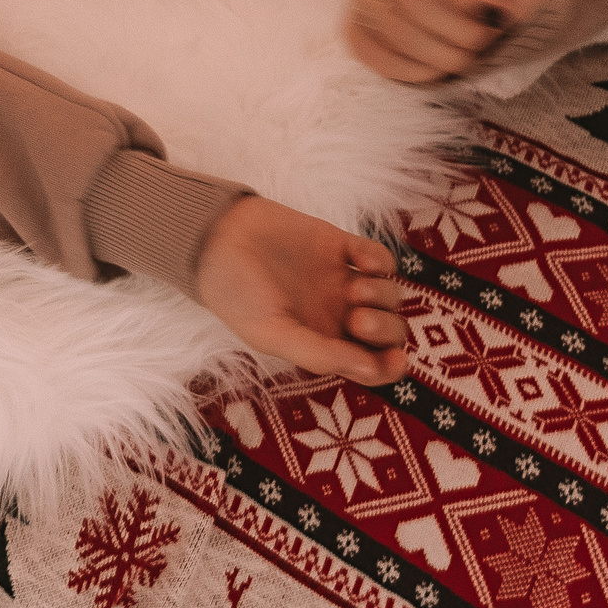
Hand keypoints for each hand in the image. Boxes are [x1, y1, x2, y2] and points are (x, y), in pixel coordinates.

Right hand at [192, 196, 408, 385]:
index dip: (391, 366)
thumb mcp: (270, 334)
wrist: (216, 239)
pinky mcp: (340, 246)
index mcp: (321, 344)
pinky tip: (361, 261)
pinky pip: (381, 257)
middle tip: (356, 318)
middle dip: (386, 329)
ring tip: (353, 288)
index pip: (372, 365)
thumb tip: (370, 368)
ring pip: (390, 295)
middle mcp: (336, 316)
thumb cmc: (236, 294)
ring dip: (384, 295)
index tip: (392, 358)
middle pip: (389, 332)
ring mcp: (341, 280)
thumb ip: (319, 354)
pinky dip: (382, 261)